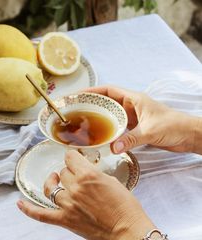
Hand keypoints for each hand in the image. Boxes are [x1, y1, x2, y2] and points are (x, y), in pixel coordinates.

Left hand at [17, 150, 154, 239]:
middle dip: (69, 172)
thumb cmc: (125, 207)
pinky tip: (20, 204)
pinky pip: (41, 214)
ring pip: (51, 187)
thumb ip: (93, 173)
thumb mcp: (111, 181)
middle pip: (62, 172)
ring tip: (56, 181)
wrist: (128, 231)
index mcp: (88, 175)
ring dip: (54, 183)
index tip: (74, 159)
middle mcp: (75, 188)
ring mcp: (68, 205)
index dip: (72, 157)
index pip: (70, 158)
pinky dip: (29, 210)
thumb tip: (84, 170)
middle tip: (78, 177)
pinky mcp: (65, 220)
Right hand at [85, 85, 199, 153]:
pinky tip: (99, 135)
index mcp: (133, 99)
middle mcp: (130, 106)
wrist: (188, 135)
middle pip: (106, 102)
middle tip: (76, 110)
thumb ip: (130, 139)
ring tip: (83, 122)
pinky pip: (117, 126)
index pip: (108, 91)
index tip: (78, 95)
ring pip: (110, 114)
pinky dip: (107, 129)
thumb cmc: (173, 125)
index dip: (92, 91)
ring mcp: (132, 117)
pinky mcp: (135, 127)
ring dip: (98, 117)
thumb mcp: (150, 131)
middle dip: (91, 104)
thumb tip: (112, 148)